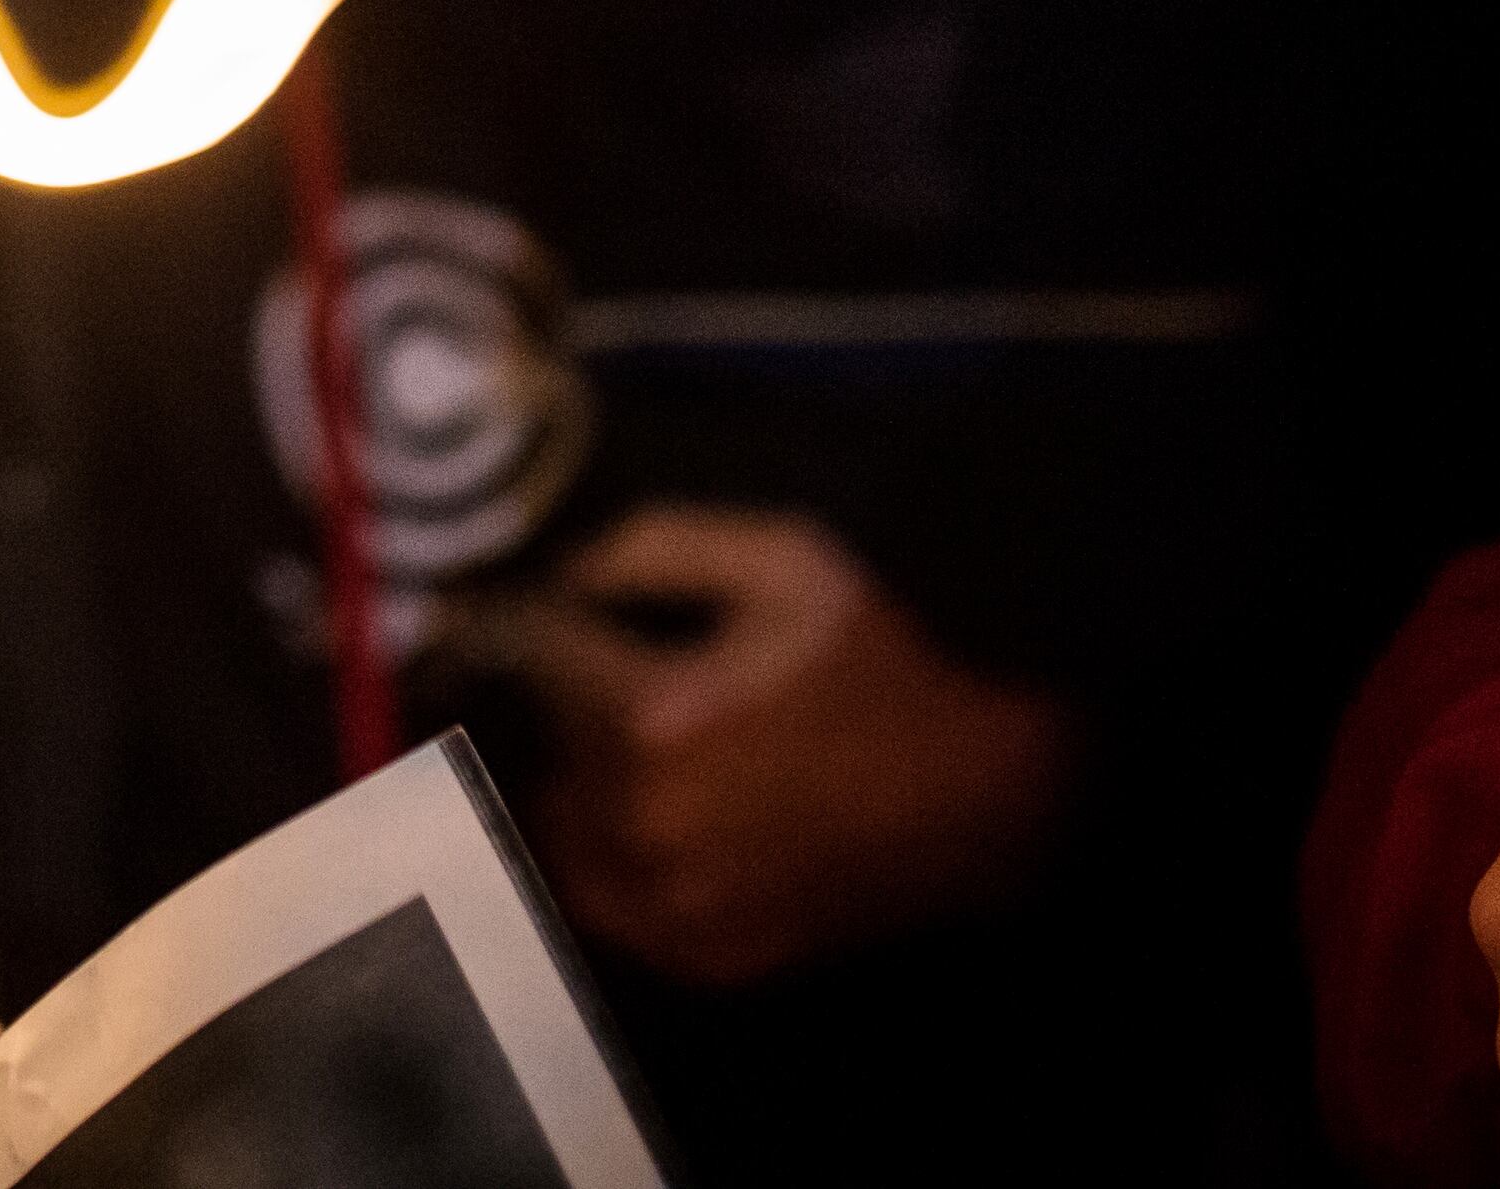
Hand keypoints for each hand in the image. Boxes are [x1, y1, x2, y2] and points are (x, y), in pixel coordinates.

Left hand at [468, 504, 1078, 985]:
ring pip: (562, 834)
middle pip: (540, 747)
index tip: (516, 605)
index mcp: (649, 717)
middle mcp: (640, 820)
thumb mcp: (785, 562)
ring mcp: (672, 902)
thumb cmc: (883, 665)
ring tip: (623, 749)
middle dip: (561, 705)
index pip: (528, 656)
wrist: (984, 797)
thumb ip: (657, 546)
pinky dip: (611, 861)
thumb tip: (566, 566)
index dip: (515, 619)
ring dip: (576, 786)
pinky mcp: (706, 954)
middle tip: (597, 676)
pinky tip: (654, 819)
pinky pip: (612, 906)